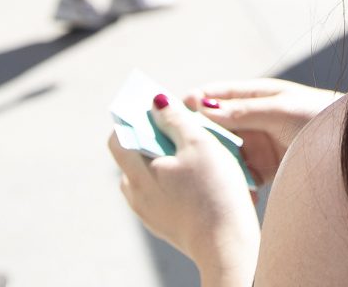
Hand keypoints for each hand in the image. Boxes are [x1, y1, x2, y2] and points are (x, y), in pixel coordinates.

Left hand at [109, 96, 260, 278]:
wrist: (227, 245)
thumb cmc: (214, 191)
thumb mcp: (198, 143)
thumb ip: (175, 118)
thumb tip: (157, 102)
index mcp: (136, 173)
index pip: (119, 137)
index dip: (135, 119)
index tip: (157, 109)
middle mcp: (136, 195)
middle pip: (136, 156)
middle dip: (157, 138)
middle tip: (184, 128)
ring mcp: (149, 214)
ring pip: (152, 175)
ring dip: (169, 160)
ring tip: (199, 153)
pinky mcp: (166, 226)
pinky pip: (164, 194)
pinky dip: (177, 181)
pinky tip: (204, 179)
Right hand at [183, 78, 342, 186]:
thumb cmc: (320, 118)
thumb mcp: (281, 111)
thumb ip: (244, 111)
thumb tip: (203, 107)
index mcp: (256, 95)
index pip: (215, 95)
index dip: (191, 102)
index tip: (167, 113)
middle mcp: (253, 118)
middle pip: (214, 126)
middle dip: (196, 137)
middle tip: (172, 150)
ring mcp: (258, 143)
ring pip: (224, 152)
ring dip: (213, 163)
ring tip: (197, 174)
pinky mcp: (266, 168)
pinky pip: (241, 175)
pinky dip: (232, 183)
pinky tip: (227, 192)